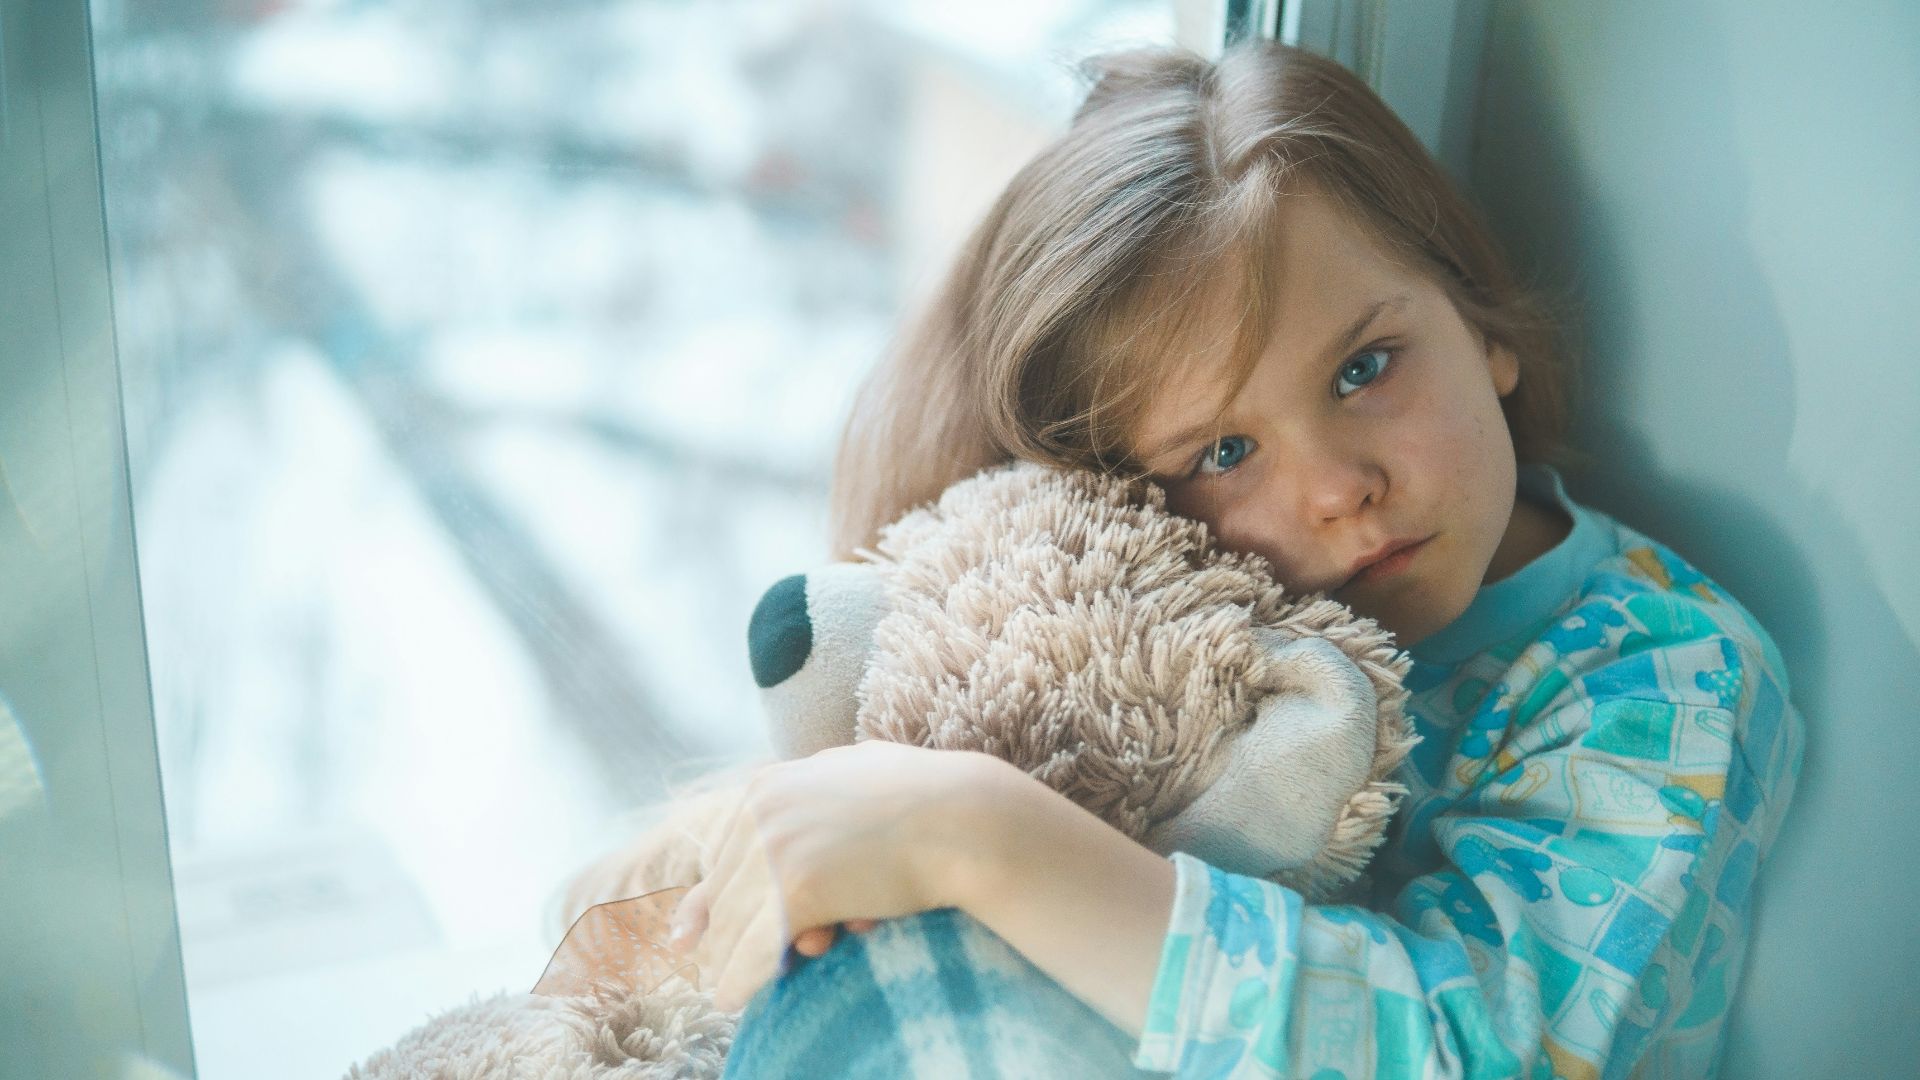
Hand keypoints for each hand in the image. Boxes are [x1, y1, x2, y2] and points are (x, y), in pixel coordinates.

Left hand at [665, 741, 1009, 1010]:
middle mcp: (762, 813)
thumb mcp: (847, 776)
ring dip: (731, 962)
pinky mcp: (796, 891)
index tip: (691, 930)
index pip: (723, 852)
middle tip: (717, 965)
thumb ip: (804, 789)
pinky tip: (732, 997)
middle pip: (724, 890)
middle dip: (726, 931)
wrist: (964, 818)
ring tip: (726, 989)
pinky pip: (755, 950)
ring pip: (735, 924)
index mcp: (769, 785)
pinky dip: (741, 979)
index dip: (714, 897)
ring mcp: (776, 850)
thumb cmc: (922, 798)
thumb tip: (766, 791)